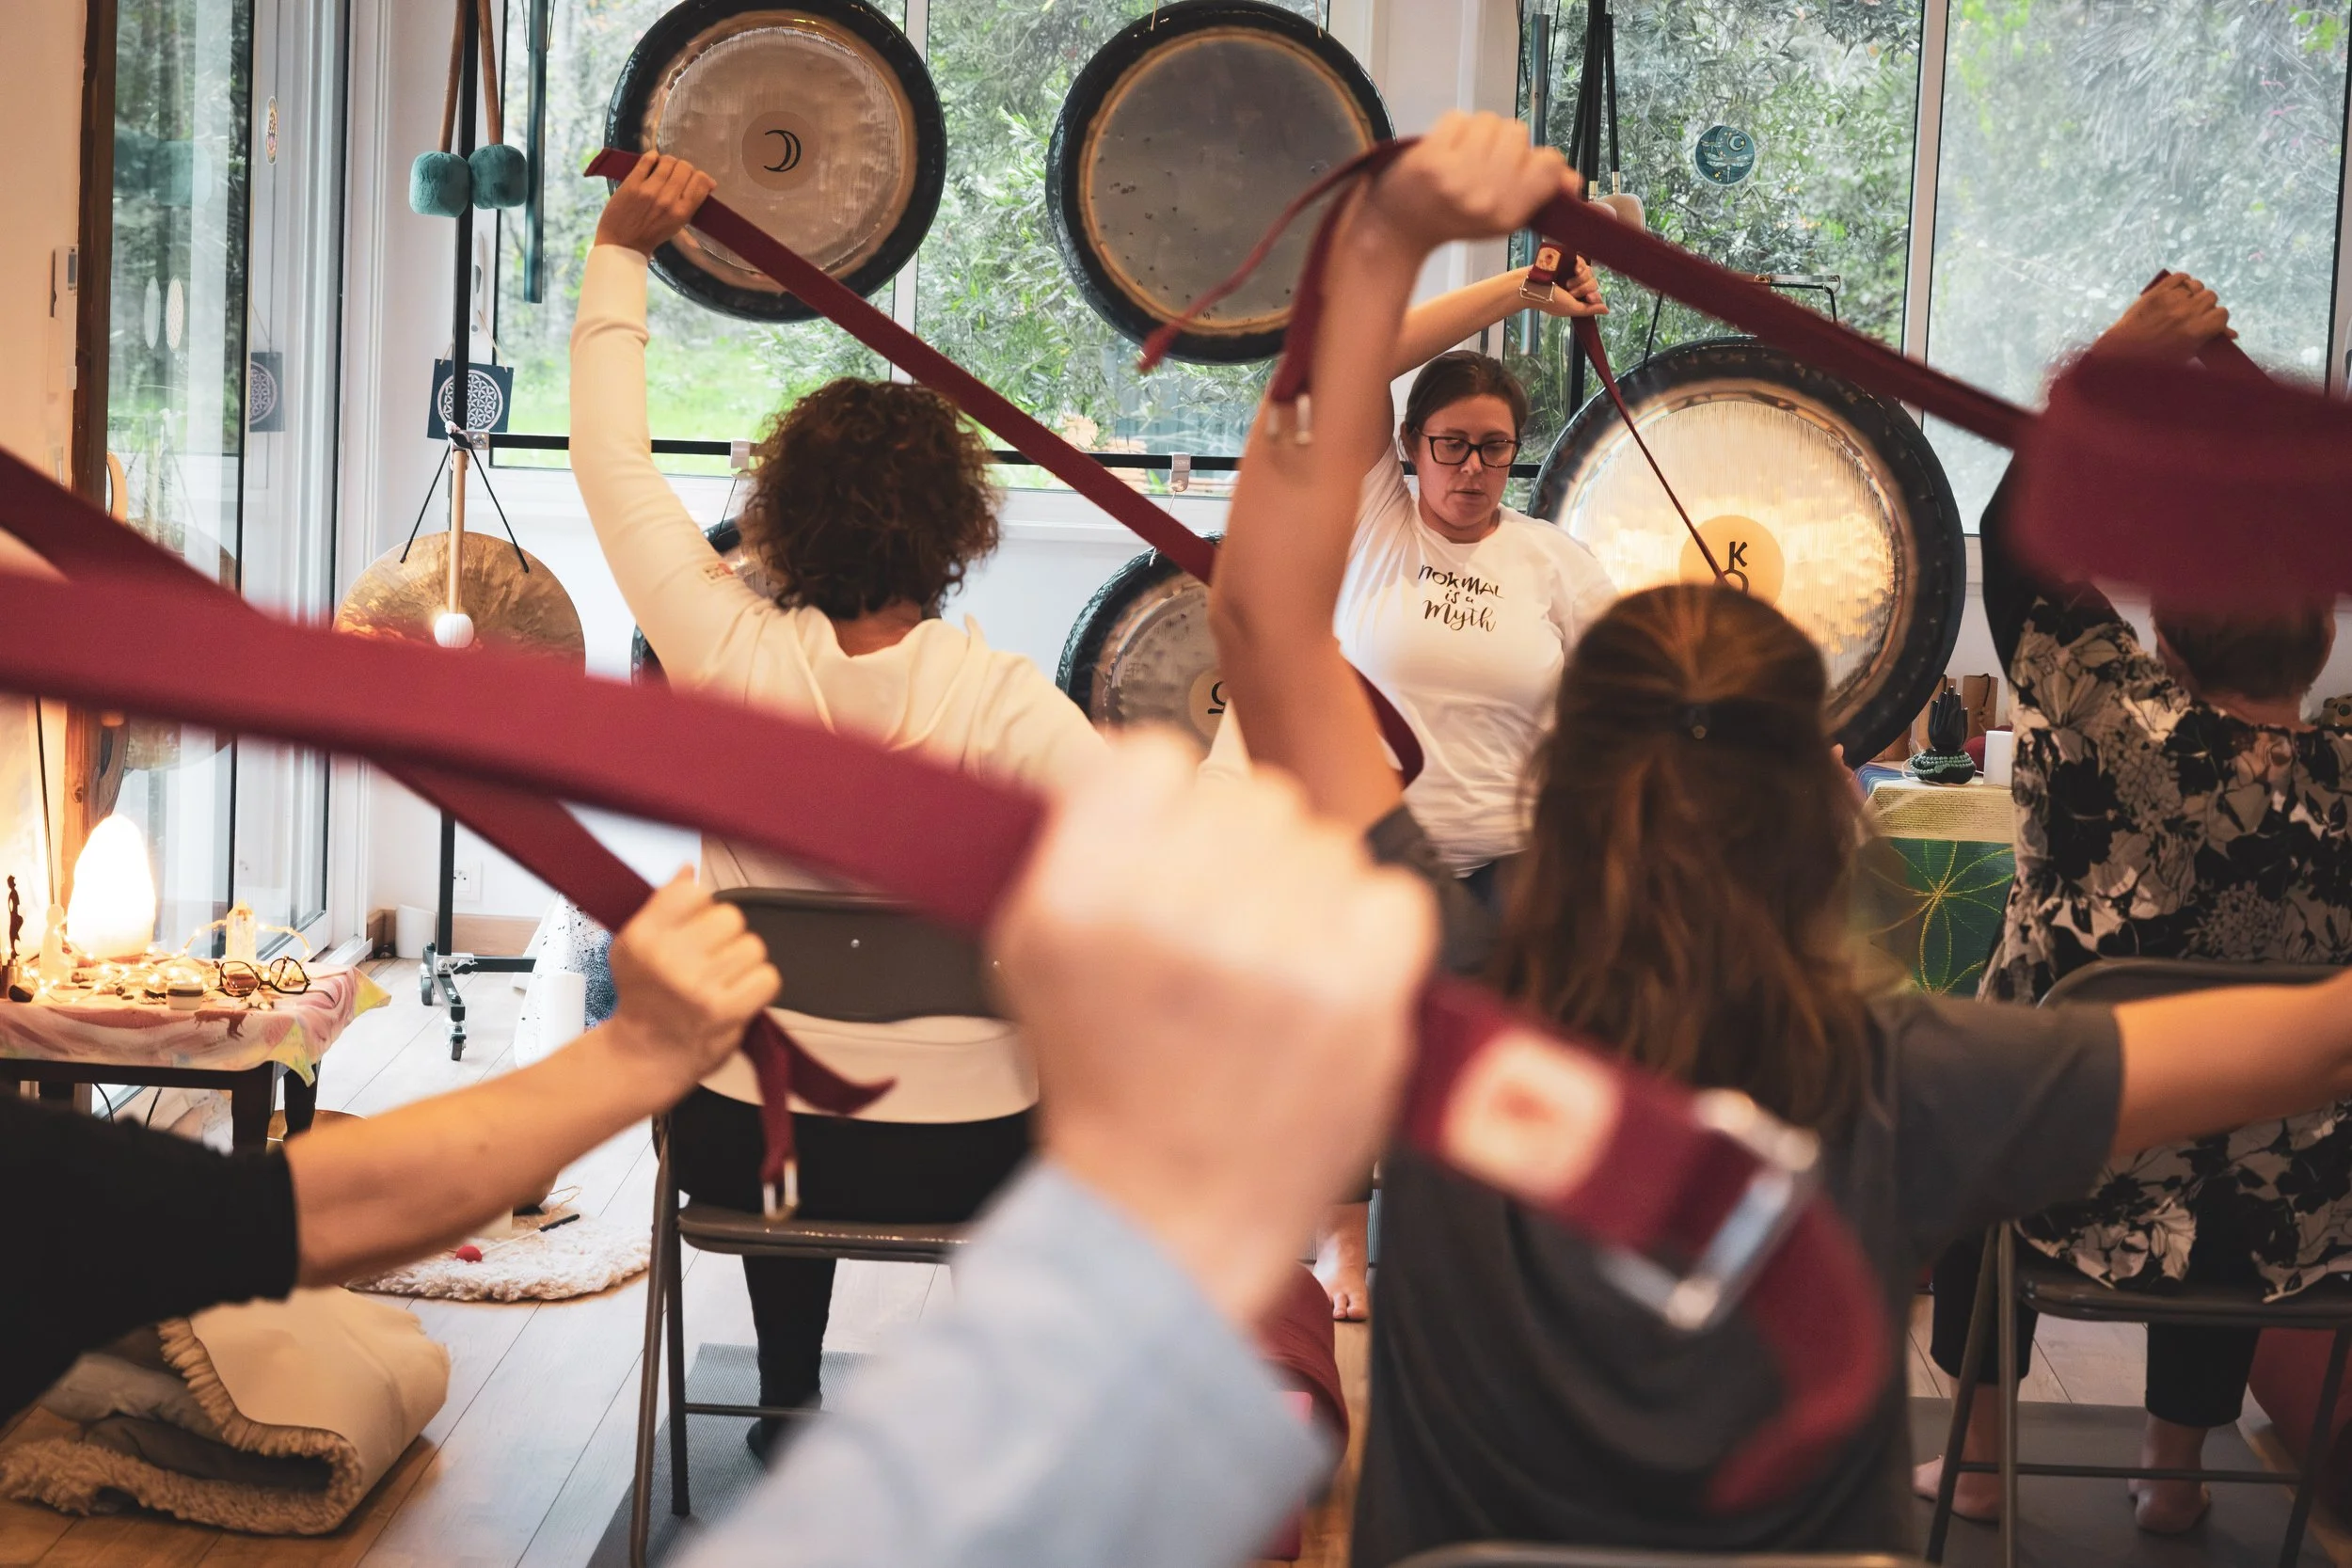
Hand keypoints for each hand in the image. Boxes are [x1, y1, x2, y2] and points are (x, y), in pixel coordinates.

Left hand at [595, 153, 716, 256]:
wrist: (622, 243)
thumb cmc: (651, 235)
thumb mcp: (678, 225)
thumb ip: (691, 204)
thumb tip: (708, 183)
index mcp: (682, 212)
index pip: (700, 181)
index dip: (700, 176)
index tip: (693, 178)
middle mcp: (668, 200)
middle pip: (685, 168)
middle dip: (683, 167)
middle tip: (676, 173)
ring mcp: (649, 190)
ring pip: (667, 161)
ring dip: (667, 161)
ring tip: (663, 167)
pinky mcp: (632, 183)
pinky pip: (647, 160)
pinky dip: (652, 156)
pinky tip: (652, 160)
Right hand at [604, 871, 779, 1084]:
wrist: (646, 1055)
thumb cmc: (644, 999)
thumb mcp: (635, 945)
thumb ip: (664, 904)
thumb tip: (689, 869)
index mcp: (644, 936)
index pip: (695, 891)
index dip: (702, 908)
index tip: (694, 927)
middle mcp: (669, 959)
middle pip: (730, 916)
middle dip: (725, 936)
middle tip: (709, 959)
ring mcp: (699, 986)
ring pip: (753, 946)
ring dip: (743, 962)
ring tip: (722, 979)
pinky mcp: (727, 1011)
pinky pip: (768, 977)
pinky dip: (758, 985)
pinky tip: (737, 994)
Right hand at [991, 732, 1435, 1326]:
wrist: (1169, 1215)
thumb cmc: (1110, 1086)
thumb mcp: (1032, 953)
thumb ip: (1076, 844)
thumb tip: (1138, 764)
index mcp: (1083, 895)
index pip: (1153, 757)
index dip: (1167, 803)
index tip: (1170, 848)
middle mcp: (1176, 912)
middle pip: (1252, 797)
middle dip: (1243, 856)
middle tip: (1223, 932)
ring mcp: (1274, 953)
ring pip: (1326, 844)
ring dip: (1307, 896)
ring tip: (1271, 971)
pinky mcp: (1359, 994)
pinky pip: (1393, 895)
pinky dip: (1371, 932)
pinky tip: (1327, 979)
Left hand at [1361, 111, 1581, 253]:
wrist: (1399, 228)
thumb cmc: (1455, 219)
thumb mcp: (1502, 218)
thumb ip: (1538, 195)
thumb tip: (1572, 180)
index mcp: (1508, 213)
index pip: (1547, 164)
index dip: (1537, 159)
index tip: (1520, 167)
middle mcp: (1486, 197)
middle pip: (1518, 134)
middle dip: (1502, 142)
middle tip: (1482, 162)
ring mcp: (1457, 177)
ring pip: (1490, 121)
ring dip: (1478, 132)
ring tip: (1462, 154)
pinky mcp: (1431, 158)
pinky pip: (1459, 118)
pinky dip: (1453, 128)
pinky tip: (1444, 149)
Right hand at [1530, 257, 1607, 319]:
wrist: (1533, 286)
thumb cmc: (1549, 300)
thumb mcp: (1572, 308)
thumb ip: (1589, 309)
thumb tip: (1607, 310)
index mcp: (1576, 297)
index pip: (1594, 294)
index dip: (1595, 296)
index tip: (1589, 298)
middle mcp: (1575, 284)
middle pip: (1593, 284)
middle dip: (1584, 289)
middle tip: (1570, 292)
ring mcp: (1571, 272)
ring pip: (1590, 273)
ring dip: (1580, 280)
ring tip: (1566, 284)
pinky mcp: (1568, 261)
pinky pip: (1583, 262)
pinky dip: (1581, 267)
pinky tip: (1575, 271)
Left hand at [2093, 271, 2233, 363]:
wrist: (2120, 355)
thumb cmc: (2154, 360)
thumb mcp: (2185, 355)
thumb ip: (2208, 341)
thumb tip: (2232, 334)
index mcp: (2196, 331)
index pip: (2222, 314)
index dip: (2218, 319)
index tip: (2211, 323)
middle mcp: (2185, 313)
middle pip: (2210, 297)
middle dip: (2205, 306)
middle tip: (2195, 314)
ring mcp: (2170, 301)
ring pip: (2196, 285)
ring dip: (2193, 293)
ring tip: (2185, 302)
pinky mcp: (2156, 293)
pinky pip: (2179, 277)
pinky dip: (2182, 281)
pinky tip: (2179, 289)